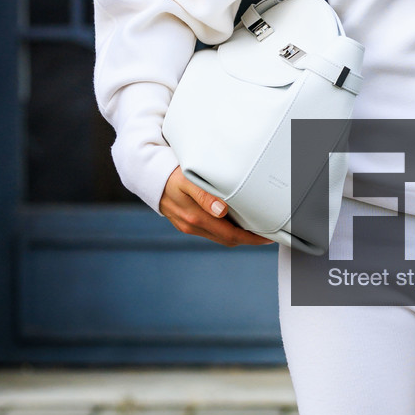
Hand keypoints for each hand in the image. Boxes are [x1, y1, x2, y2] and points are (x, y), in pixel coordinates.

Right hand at [158, 167, 272, 246]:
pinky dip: (224, 230)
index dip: (251, 239)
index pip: (230, 235)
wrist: (147, 176)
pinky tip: (233, 223)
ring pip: (219, 237)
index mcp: (195, 218)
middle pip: (227, 239)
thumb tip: (221, 211)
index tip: (266, 237)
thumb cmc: (170, 175)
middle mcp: (192, 226)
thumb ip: (204, 195)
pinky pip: (210, 232)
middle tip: (266, 235)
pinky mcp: (185, 224)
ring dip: (237, 236)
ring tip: (254, 229)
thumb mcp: (186, 181)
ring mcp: (188, 227)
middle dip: (248, 239)